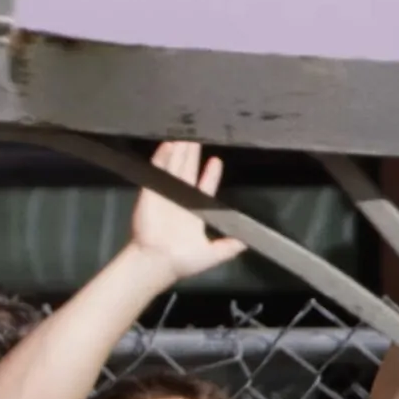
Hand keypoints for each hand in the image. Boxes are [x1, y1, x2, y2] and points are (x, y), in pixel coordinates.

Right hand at [126, 141, 249, 278]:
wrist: (157, 262)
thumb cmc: (183, 261)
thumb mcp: (214, 254)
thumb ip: (230, 247)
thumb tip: (247, 243)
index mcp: (195, 212)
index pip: (204, 187)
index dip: (210, 174)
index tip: (216, 161)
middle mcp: (180, 200)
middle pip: (188, 171)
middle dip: (192, 154)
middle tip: (196, 136)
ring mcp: (164, 195)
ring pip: (174, 167)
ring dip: (179, 151)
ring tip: (184, 135)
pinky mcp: (151, 193)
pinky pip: (157, 171)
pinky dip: (162, 158)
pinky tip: (168, 145)